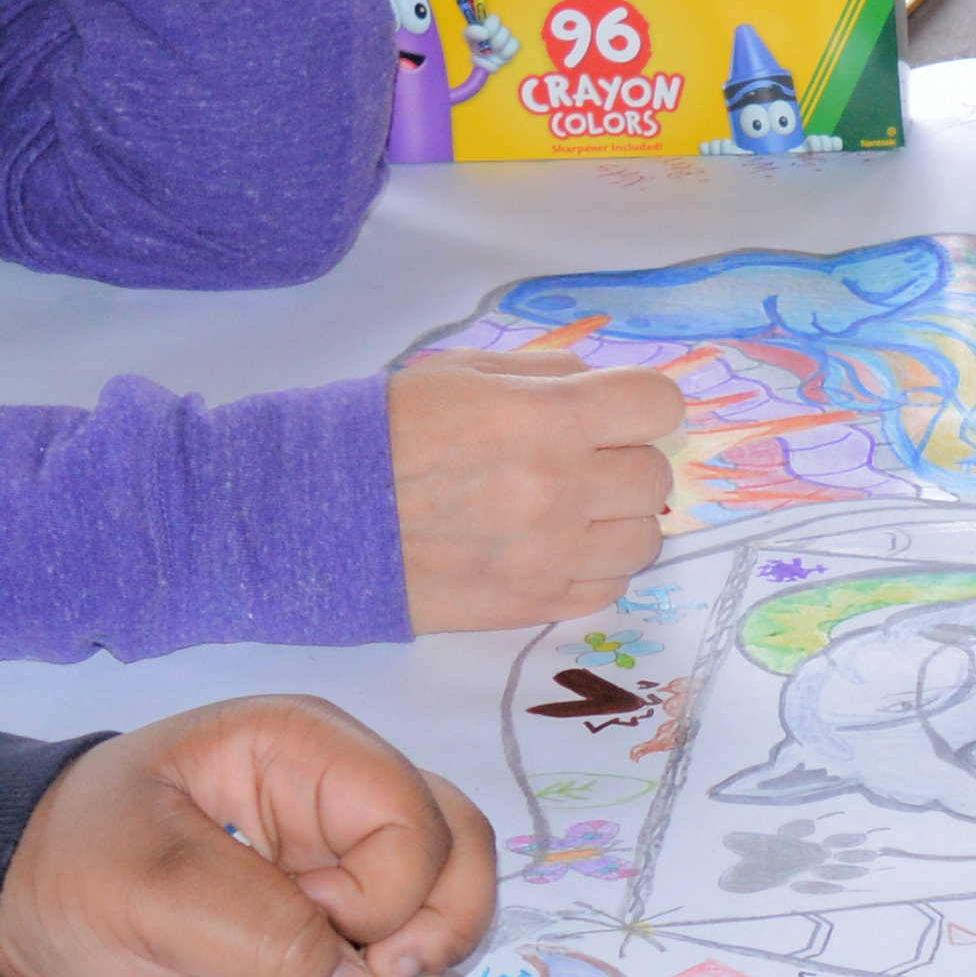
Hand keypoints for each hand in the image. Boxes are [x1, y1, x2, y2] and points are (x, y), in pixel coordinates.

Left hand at [0, 695, 504, 976]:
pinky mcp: (323, 941)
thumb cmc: (70, 865)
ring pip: (441, 923)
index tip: (315, 927)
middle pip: (459, 858)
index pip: (413, 813)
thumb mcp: (152, 886)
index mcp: (303, 752)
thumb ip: (261, 930)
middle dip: (429, 938)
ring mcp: (337, 875)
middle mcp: (338, 805)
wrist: (17, 921)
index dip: (384, 888)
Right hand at [390, 353, 685, 631]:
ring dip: (618, 520)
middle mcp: (561, 488)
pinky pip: (608, 587)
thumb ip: (545, 373)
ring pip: (644, 539)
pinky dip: (593, 567)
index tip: (619, 410)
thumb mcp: (462, 372)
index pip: (659, 405)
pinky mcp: (532, 604)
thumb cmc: (384, 432)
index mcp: (547, 418)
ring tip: (572, 509)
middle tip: (583, 460)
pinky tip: (554, 548)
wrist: (317, 515)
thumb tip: (601, 386)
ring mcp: (551, 554)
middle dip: (626, 460)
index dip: (642, 403)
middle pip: (655, 476)